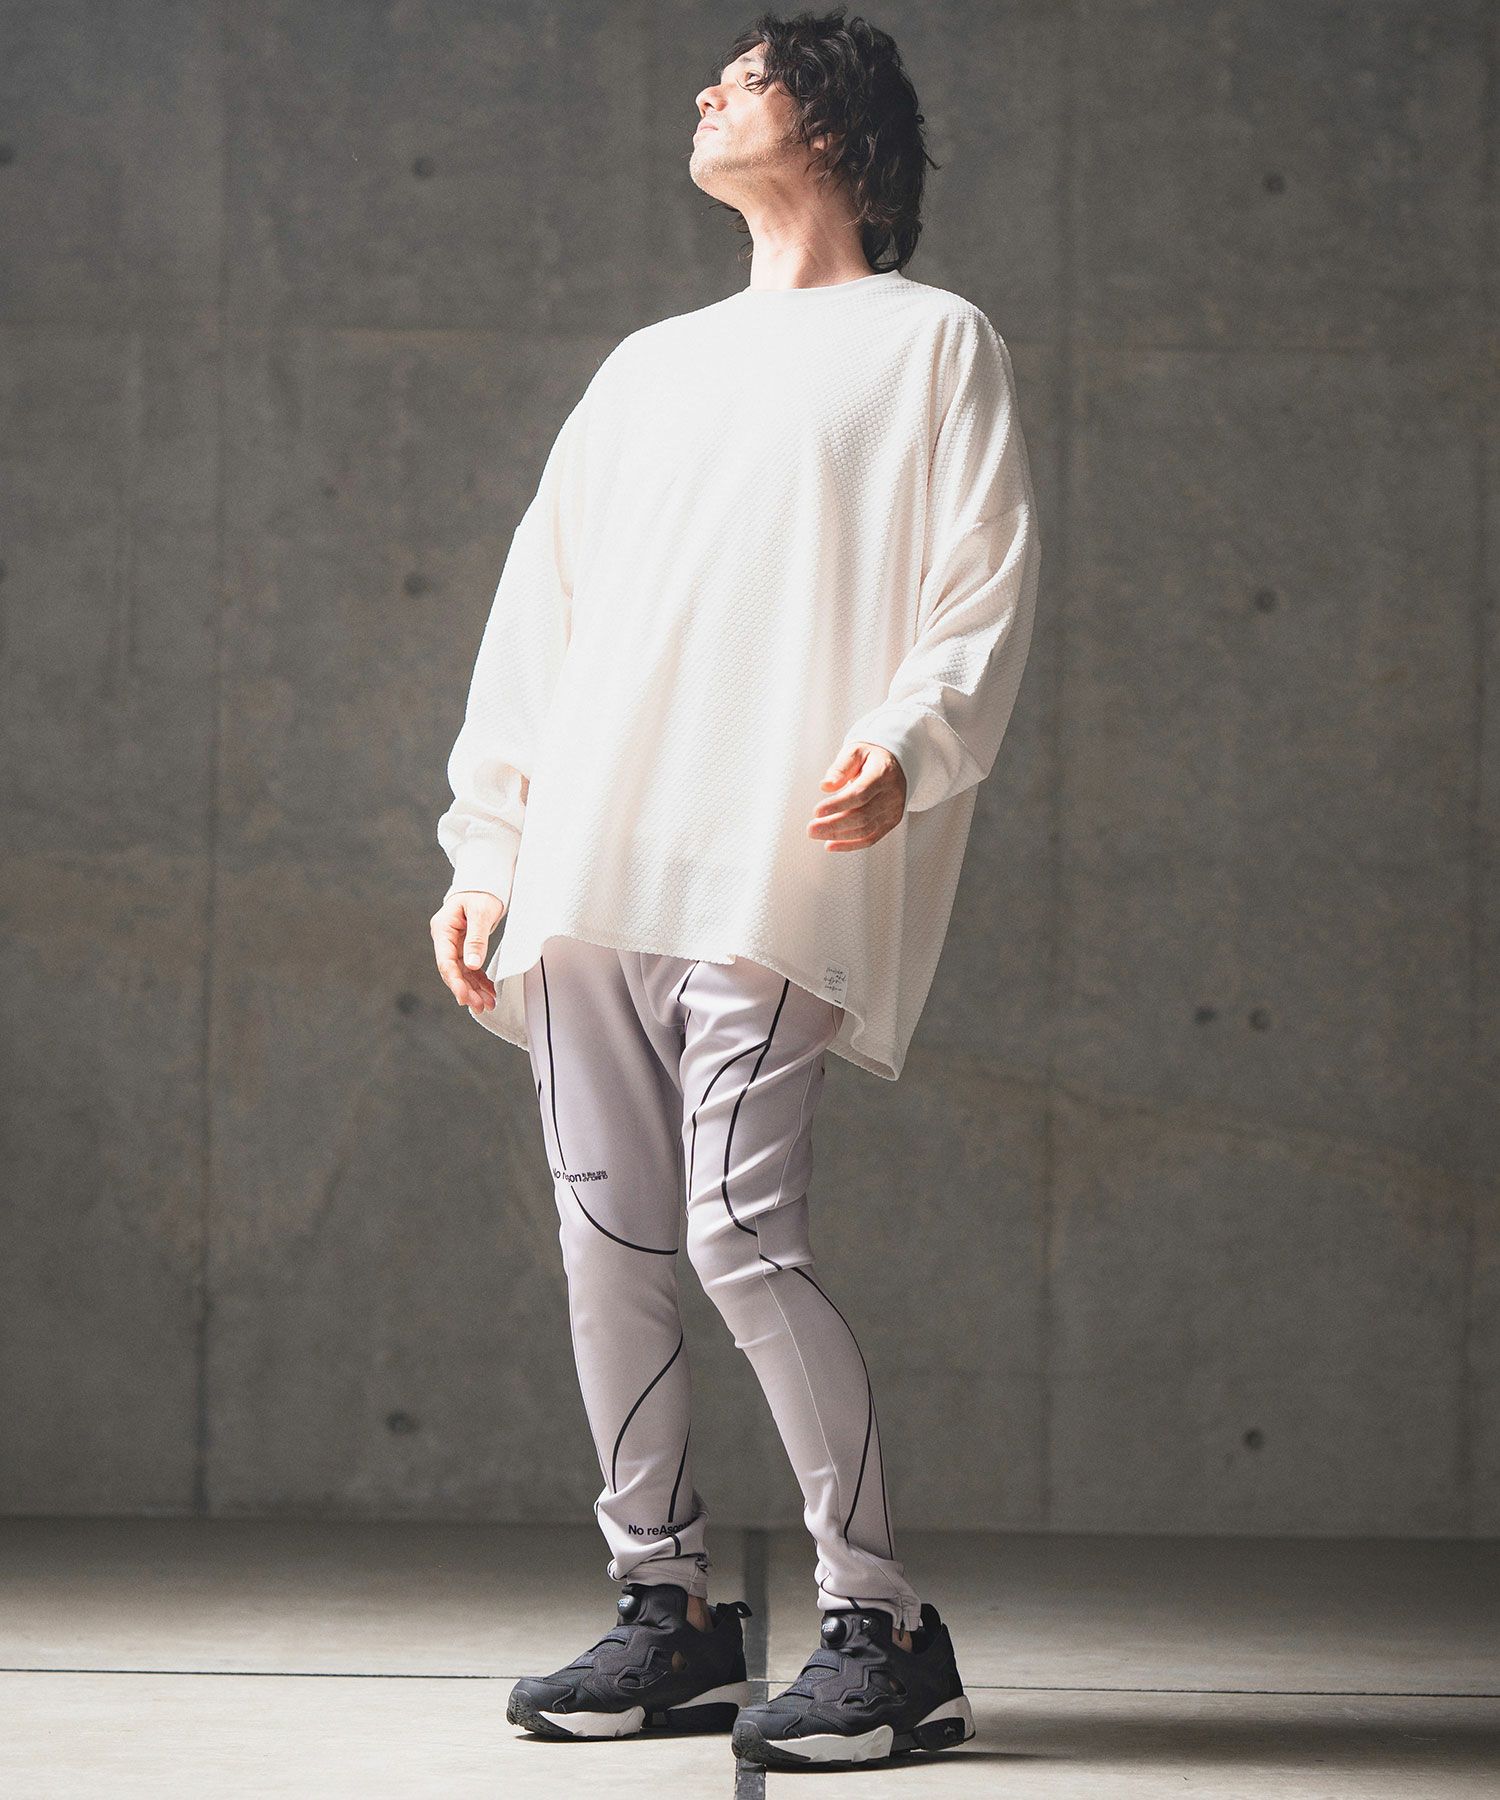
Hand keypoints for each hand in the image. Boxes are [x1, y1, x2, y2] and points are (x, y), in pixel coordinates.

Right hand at [431, 889, 504, 1012]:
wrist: (485, 882)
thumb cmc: (482, 892)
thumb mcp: (481, 913)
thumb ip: (476, 939)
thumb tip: (472, 964)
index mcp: (443, 929)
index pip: (446, 960)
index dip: (455, 981)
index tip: (464, 997)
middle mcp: (445, 938)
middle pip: (452, 970)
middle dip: (466, 990)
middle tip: (480, 1006)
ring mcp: (454, 944)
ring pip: (462, 972)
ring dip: (474, 989)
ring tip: (488, 1005)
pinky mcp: (465, 947)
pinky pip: (471, 968)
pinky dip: (479, 981)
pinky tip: (488, 992)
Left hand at [808, 742, 906, 850]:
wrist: (895, 764)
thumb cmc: (871, 757)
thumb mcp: (854, 752)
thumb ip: (840, 768)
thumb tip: (826, 786)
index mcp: (883, 774)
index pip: (860, 794)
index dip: (837, 805)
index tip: (816, 811)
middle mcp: (892, 794)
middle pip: (862, 816)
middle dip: (834, 825)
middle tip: (811, 829)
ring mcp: (893, 810)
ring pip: (865, 831)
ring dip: (838, 836)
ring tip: (816, 834)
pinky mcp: (891, 822)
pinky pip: (870, 839)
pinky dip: (849, 845)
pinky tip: (831, 844)